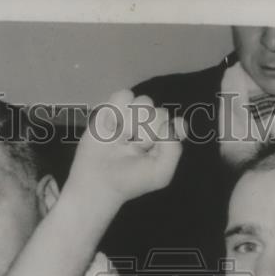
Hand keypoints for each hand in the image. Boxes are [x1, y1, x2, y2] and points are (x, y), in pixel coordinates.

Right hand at [71, 90, 185, 211]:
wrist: (97, 181)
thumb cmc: (130, 181)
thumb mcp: (160, 174)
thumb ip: (173, 150)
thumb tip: (169, 124)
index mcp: (163, 142)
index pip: (177, 125)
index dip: (171, 129)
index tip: (158, 142)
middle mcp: (150, 128)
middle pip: (161, 112)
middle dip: (148, 130)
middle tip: (135, 147)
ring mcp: (131, 117)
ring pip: (144, 101)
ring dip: (133, 119)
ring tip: (122, 137)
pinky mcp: (112, 110)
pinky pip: (124, 94)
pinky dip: (118, 109)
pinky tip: (111, 127)